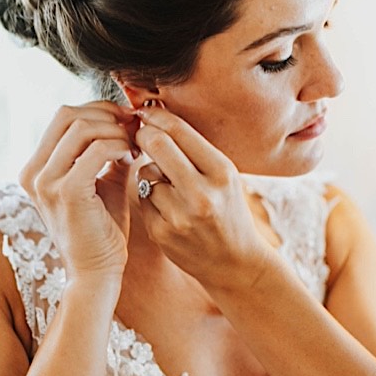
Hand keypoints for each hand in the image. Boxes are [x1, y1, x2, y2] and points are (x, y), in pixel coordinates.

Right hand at [19, 102, 139, 279]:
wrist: (97, 272)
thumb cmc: (101, 230)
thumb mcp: (101, 182)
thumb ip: (107, 152)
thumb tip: (127, 122)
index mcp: (36, 168)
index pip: (62, 117)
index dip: (97, 110)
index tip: (126, 121)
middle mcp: (33, 172)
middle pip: (67, 114)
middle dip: (106, 114)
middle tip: (133, 127)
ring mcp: (46, 182)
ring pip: (82, 127)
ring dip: (115, 131)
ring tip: (133, 147)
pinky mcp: (67, 192)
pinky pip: (95, 150)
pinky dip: (118, 146)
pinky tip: (131, 159)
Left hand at [132, 104, 279, 289]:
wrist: (234, 263)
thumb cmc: (227, 209)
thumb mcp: (224, 175)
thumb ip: (194, 149)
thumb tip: (155, 114)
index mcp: (222, 172)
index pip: (179, 131)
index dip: (156, 116)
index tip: (146, 112)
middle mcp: (202, 193)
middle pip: (157, 145)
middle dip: (144, 135)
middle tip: (141, 135)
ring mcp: (180, 216)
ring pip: (145, 173)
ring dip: (149, 172)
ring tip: (167, 184)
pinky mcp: (161, 233)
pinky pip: (141, 199)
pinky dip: (148, 197)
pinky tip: (166, 207)